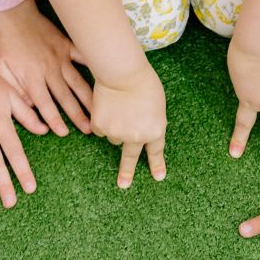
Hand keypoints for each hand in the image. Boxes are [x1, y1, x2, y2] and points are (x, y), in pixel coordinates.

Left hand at [0, 0, 93, 136]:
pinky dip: (95, 65)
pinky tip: (107, 75)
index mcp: (31, 76)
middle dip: (77, 115)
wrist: (12, 14)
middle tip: (89, 129)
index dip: (54, 119)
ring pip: (77, 81)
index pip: (44, 103)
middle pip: (65, 96)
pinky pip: (83, 56)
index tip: (63, 133)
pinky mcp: (66, 45)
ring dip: (89, 98)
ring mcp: (60, 56)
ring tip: (99, 111)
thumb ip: (14, 90)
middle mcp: (49, 69)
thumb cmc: (3, 44)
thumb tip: (31, 107)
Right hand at [90, 66, 166, 188]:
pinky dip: (102, 119)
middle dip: (127, 173)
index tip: (158, 178)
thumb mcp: (157, 105)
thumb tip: (140, 134)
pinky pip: (100, 128)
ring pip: (114, 136)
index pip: (155, 152)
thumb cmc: (144, 83)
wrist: (122, 73)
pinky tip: (107, 105)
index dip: (157, 165)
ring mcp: (117, 134)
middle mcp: (136, 137)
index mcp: (155, 131)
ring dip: (115, 126)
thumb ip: (151, 122)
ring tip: (119, 107)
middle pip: (130, 158)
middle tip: (123, 185)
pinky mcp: (100, 127)